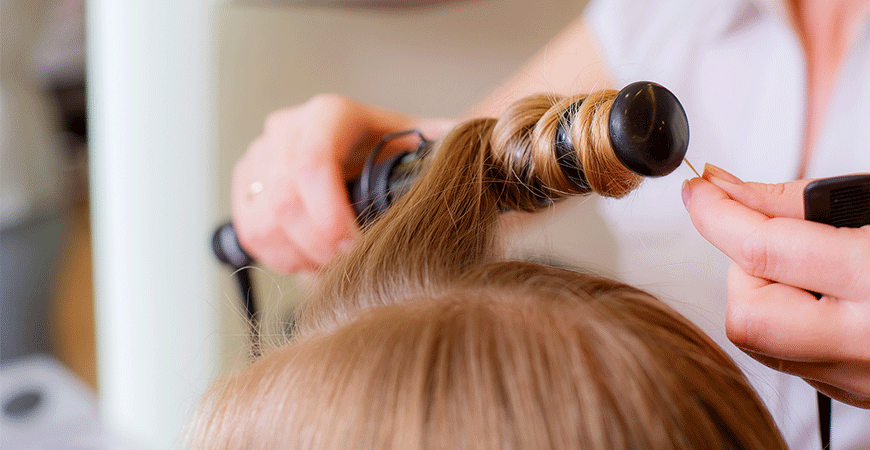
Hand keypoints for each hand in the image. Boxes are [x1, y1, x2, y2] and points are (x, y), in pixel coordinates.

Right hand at [232, 94, 450, 273]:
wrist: (370, 157)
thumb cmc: (401, 159)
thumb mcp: (430, 149)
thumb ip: (453, 153)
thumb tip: (494, 161)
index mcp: (332, 115)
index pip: (312, 161)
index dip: (331, 214)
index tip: (356, 245)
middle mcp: (287, 128)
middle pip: (286, 201)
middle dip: (321, 246)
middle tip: (350, 265)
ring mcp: (260, 156)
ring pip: (264, 222)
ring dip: (301, 255)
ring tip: (333, 261)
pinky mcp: (244, 185)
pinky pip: (250, 234)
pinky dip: (281, 257)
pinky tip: (311, 256)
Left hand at [682, 164, 869, 407]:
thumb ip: (798, 202)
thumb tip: (725, 187)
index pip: (762, 249)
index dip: (715, 212)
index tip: (697, 189)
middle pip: (749, 316)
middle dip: (741, 270)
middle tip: (775, 239)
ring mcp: (866, 377)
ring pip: (763, 344)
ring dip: (762, 296)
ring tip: (809, 268)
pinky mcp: (864, 395)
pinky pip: (795, 361)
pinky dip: (788, 324)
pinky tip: (824, 299)